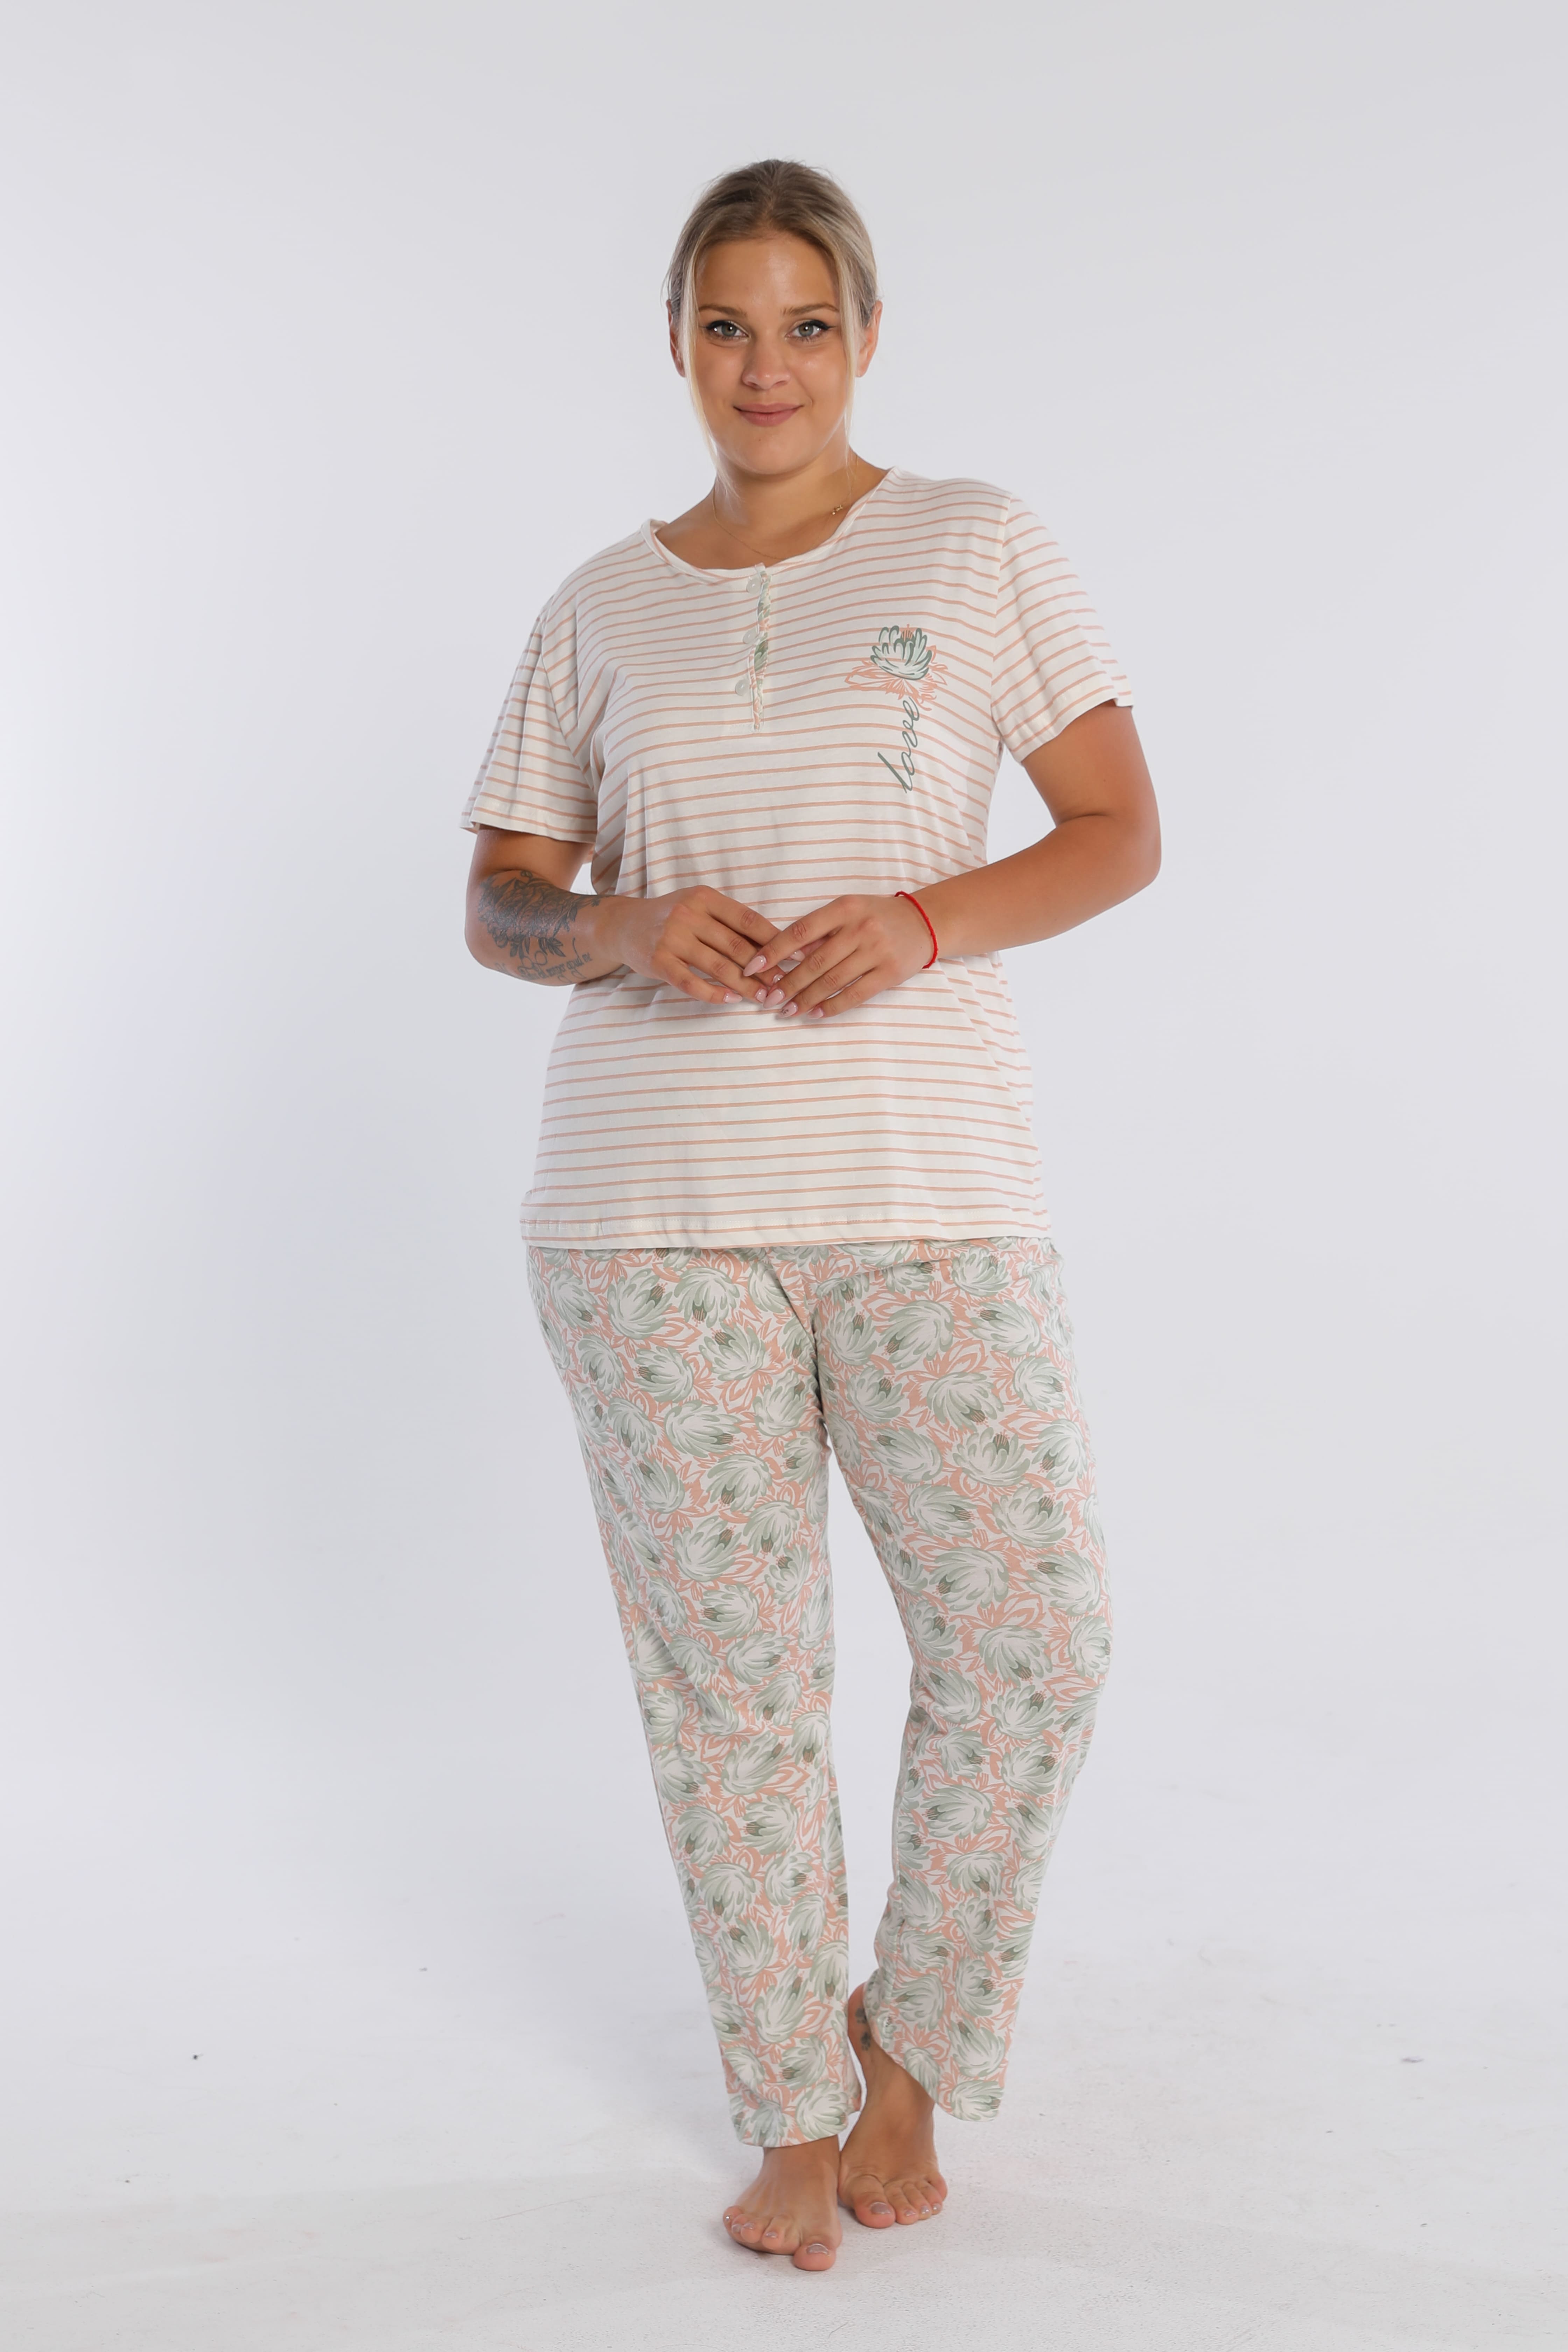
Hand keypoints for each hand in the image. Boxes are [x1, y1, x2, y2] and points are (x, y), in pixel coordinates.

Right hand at [594, 886, 778, 1005]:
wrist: (624, 926)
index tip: (798, 955)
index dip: (776, 939)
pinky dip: (713, 994)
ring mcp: (671, 938)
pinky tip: (730, 1000)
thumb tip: (774, 945)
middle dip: (765, 969)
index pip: (748, 920)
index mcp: (705, 898)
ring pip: (718, 967)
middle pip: (737, 946)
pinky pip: (692, 983)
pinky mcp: (659, 962)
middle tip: (784, 984)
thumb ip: (729, 922)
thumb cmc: (671, 917)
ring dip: (745, 986)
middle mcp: (688, 914)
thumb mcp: (699, 908)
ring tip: (763, 998)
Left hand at [740, 893, 935, 1019]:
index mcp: (844, 908)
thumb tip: (783, 956)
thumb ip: (819, 930)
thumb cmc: (876, 916)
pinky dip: (831, 1007)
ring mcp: (876, 952)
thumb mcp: (847, 910)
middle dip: (787, 983)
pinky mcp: (889, 973)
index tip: (752, 968)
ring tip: (786, 1011)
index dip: (773, 952)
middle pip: (814, 962)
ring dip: (805, 999)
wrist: (924, 922)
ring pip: (832, 981)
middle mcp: (860, 928)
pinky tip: (813, 1014)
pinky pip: (854, 995)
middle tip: (767, 999)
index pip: (799, 932)